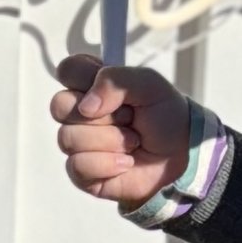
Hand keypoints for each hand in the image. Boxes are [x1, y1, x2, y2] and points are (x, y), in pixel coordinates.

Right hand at [50, 59, 191, 210]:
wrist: (182, 155)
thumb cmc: (165, 117)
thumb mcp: (150, 84)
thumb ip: (116, 80)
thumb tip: (86, 105)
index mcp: (93, 85)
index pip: (67, 71)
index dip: (81, 78)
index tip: (105, 88)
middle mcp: (80, 112)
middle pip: (59, 105)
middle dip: (101, 115)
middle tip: (127, 118)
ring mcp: (78, 142)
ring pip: (68, 137)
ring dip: (110, 141)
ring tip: (132, 142)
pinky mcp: (82, 171)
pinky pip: (78, 165)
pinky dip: (108, 164)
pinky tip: (126, 162)